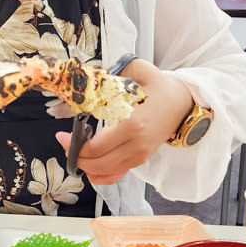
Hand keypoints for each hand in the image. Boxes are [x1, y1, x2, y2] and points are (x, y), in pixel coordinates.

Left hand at [55, 59, 192, 185]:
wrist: (184, 103)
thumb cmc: (160, 88)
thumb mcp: (139, 70)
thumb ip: (112, 71)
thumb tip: (88, 76)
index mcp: (134, 123)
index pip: (97, 145)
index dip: (75, 144)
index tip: (62, 135)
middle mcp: (137, 144)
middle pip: (98, 162)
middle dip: (76, 156)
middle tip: (65, 143)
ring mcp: (140, 155)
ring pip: (106, 172)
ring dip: (86, 165)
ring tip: (75, 151)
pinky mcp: (141, 159)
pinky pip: (117, 175)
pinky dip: (101, 176)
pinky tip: (89, 170)